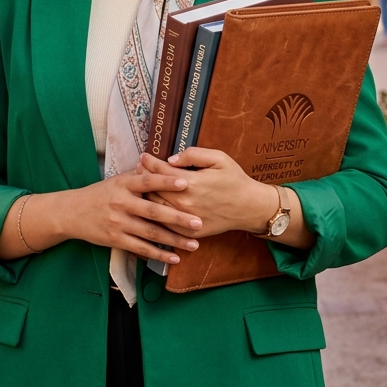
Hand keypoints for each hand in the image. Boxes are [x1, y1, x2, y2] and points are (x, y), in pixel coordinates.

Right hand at [0, 169, 202, 263]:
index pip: (147, 181)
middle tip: (199, 222)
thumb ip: (138, 175)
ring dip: (173, 240)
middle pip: (153, 211)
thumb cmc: (100, 194)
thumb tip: (160, 163)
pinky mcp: (116, 240)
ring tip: (194, 244)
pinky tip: (175, 258)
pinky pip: (141, 249)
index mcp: (123, 184)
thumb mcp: (117, 180)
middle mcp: (121, 203)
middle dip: (178, 218)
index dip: (166, 181)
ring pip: (150, 233)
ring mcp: (118, 223)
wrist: (72, 213)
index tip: (185, 183)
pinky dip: (158, 254)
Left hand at [139, 149, 275, 237]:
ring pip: (157, 207)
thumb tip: (171, 159)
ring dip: (147, 195)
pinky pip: (166, 224)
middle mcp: (186, 203)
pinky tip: (152, 205)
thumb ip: (193, 154)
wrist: (248, 207)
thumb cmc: (234, 179)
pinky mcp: (189, 231)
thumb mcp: (218, 158)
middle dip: (144, 177)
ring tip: (141, 185)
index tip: (143, 156)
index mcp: (192, 183)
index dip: (150, 163)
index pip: (162, 171)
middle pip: (155, 189)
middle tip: (138, 168)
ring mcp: (186, 220)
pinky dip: (156, 214)